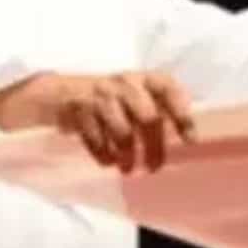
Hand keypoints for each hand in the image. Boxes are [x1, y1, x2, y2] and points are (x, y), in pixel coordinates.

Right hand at [0, 70, 196, 172]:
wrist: (58, 94)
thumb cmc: (107, 100)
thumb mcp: (132, 97)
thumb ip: (155, 109)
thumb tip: (184, 137)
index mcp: (141, 78)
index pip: (167, 87)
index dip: (181, 112)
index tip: (189, 139)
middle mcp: (123, 83)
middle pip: (148, 116)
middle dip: (154, 146)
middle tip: (154, 166)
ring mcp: (100, 95)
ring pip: (122, 131)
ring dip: (127, 155)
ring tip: (128, 169)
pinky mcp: (78, 109)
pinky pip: (97, 138)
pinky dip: (104, 155)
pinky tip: (107, 161)